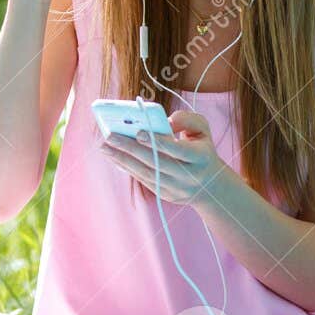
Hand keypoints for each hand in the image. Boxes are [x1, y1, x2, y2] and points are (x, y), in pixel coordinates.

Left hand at [98, 109, 234, 206]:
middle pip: (156, 162)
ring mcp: (177, 189)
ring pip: (146, 173)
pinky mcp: (165, 195)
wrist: (209, 185)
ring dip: (123, 159)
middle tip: (109, 136)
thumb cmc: (201, 149)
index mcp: (201, 157)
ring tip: (104, 146)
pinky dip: (127, 167)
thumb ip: (186, 119)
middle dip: (131, 149)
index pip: (177, 150)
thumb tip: (166, 121)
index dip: (157, 142)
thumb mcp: (202, 130)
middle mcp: (189, 176)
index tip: (138, 132)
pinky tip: (114, 157)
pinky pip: (143, 180)